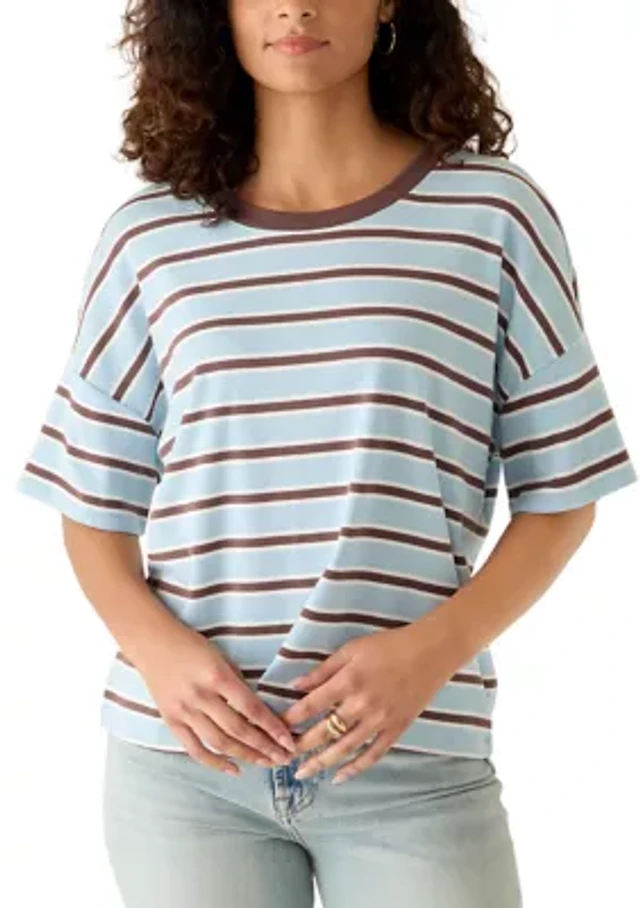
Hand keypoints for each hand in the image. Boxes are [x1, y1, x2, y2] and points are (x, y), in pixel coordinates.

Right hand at [132, 622, 297, 773]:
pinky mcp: (171, 721)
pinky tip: (234, 769)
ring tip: (266, 763)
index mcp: (217, 676)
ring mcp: (184, 711)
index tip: (289, 741)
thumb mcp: (221, 657)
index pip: (251, 709)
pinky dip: (214, 762)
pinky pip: (194, 748)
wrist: (152, 642)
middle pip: (238, 730)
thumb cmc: (191, 645)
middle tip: (283, 758)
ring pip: (219, 742)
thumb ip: (237, 684)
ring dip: (245, 756)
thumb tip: (259, 712)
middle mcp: (201, 696)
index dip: (272, 728)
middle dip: (264, 747)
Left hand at [281, 622, 458, 783]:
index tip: (275, 728)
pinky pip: (373, 754)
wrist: (430, 652)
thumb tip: (294, 686)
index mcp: (347, 682)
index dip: (291, 719)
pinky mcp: (396, 729)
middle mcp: (361, 705)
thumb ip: (322, 670)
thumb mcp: (350, 650)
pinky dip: (356, 768)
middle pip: (324, 732)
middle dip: (300, 747)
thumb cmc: (387, 645)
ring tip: (302, 774)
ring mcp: (380, 720)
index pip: (311, 706)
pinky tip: (339, 777)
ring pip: (345, 749)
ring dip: (321, 763)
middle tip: (281, 758)